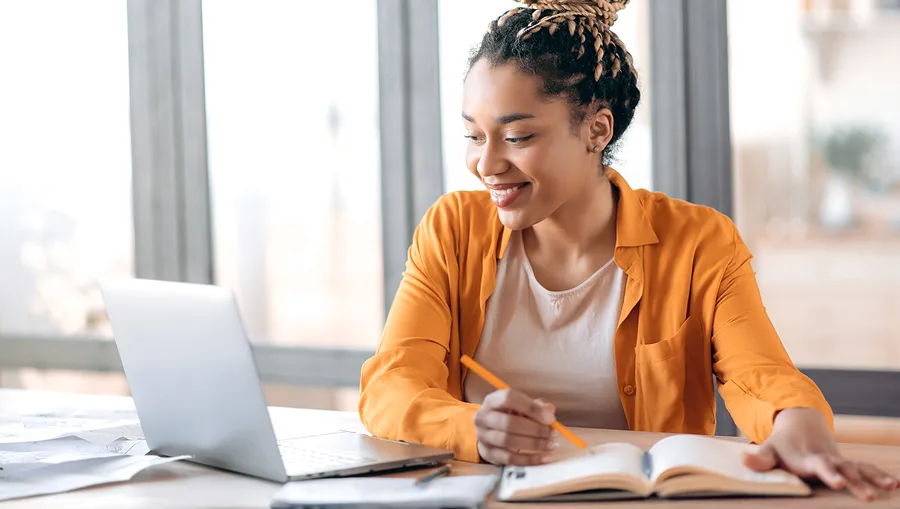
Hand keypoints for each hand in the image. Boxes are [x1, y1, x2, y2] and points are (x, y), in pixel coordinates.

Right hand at [473, 389, 555, 465]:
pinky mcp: (487, 454)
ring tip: (548, 445)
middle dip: (534, 429)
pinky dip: (529, 459)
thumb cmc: (509, 415)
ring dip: (533, 444)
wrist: (489, 431)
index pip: (509, 399)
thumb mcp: (521, 406)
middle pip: (508, 423)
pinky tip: (543, 457)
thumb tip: (549, 412)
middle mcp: (483, 417)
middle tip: (550, 434)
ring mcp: (483, 436)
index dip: (531, 408)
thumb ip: (536, 407)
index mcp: (492, 401)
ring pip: (508, 441)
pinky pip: (509, 458)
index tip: (549, 418)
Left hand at [742, 408, 898, 500]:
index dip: (827, 472)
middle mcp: (826, 459)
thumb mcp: (769, 449)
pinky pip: (865, 468)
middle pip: (842, 470)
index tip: (835, 481)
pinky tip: (895, 484)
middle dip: (854, 481)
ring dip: (873, 478)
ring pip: (858, 469)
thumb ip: (760, 459)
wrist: (800, 425)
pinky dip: (879, 475)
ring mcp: (838, 461)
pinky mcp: (846, 464)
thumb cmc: (782, 444)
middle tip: (866, 495)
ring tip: (889, 487)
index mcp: (807, 458)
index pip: (818, 465)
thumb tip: (744, 460)